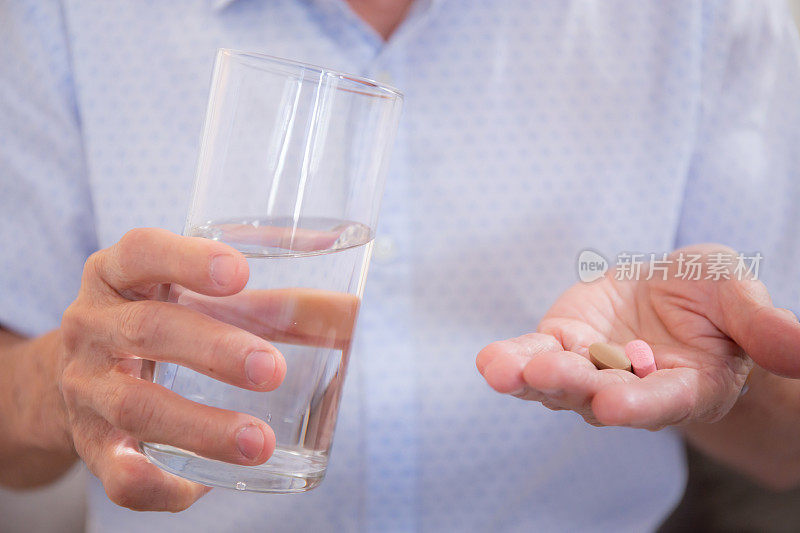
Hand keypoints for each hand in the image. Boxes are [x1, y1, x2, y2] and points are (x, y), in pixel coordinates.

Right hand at [58, 228, 286, 510]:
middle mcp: (94, 325)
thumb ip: (271, 302)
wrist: (75, 373)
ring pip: (135, 407)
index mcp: (120, 275)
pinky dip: (159, 484)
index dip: (185, 259)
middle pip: (149, 330)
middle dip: (215, 350)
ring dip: (201, 427)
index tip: (240, 273)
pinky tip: (202, 488)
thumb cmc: (162, 321)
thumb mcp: (197, 299)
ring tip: (259, 443)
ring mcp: (85, 388)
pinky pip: (117, 473)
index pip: (141, 252)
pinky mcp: (92, 444)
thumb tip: (352, 308)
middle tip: (273, 370)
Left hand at [477, 244, 799, 429]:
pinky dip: (512, 360)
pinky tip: (490, 362)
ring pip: (559, 382)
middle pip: (600, 395)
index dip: (639, 404)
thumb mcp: (739, 296)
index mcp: (685, 385)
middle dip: (573, 385)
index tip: (615, 405)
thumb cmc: (712, 298)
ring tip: (501, 370)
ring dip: (530, 377)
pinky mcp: (561, 343)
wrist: (672, 291)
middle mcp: (633, 389)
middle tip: (547, 374)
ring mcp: (591, 369)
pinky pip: (533, 355)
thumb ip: (764, 326)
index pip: (662, 401)